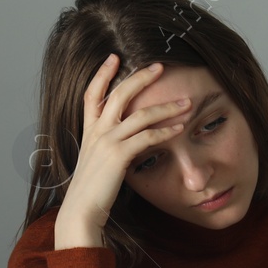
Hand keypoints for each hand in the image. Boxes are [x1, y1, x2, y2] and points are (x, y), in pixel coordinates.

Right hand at [56, 54, 193, 237]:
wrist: (81, 210)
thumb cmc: (91, 190)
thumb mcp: (96, 161)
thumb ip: (107, 146)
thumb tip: (125, 142)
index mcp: (89, 130)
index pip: (92, 93)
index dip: (102, 74)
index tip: (114, 57)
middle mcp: (97, 131)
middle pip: (119, 94)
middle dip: (141, 78)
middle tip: (160, 66)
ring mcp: (107, 142)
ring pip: (140, 114)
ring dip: (166, 106)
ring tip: (186, 102)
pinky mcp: (118, 156)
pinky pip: (147, 137)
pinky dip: (166, 131)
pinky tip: (180, 129)